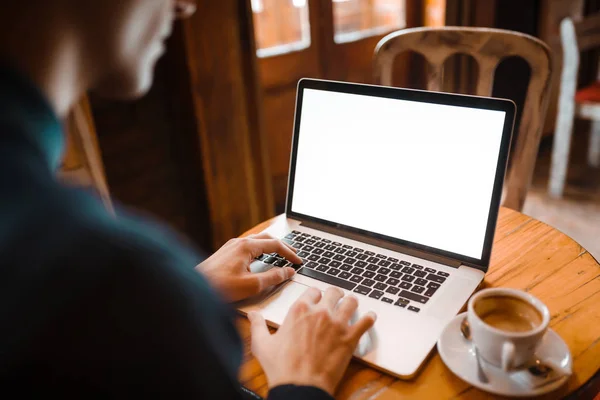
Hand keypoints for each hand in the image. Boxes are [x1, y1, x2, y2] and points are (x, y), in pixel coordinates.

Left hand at [197, 233, 302, 301]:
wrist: (194, 288)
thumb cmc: (220, 287)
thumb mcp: (252, 285)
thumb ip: (273, 277)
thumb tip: (288, 272)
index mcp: (247, 246)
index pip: (275, 245)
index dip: (290, 253)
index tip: (298, 262)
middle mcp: (239, 242)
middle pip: (267, 239)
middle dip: (282, 246)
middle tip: (293, 254)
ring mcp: (231, 246)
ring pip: (256, 241)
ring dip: (270, 246)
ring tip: (280, 254)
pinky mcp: (225, 252)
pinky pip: (248, 246)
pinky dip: (260, 250)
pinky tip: (260, 258)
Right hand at [248, 287, 376, 394]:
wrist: (300, 386)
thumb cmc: (281, 367)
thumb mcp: (262, 344)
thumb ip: (257, 325)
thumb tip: (252, 314)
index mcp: (299, 310)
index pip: (312, 291)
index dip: (315, 295)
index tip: (317, 299)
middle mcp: (320, 312)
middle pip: (333, 292)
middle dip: (335, 294)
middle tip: (336, 299)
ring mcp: (337, 324)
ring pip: (351, 301)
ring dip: (351, 303)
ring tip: (352, 305)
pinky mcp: (350, 338)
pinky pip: (366, 321)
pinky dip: (369, 318)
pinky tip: (370, 317)